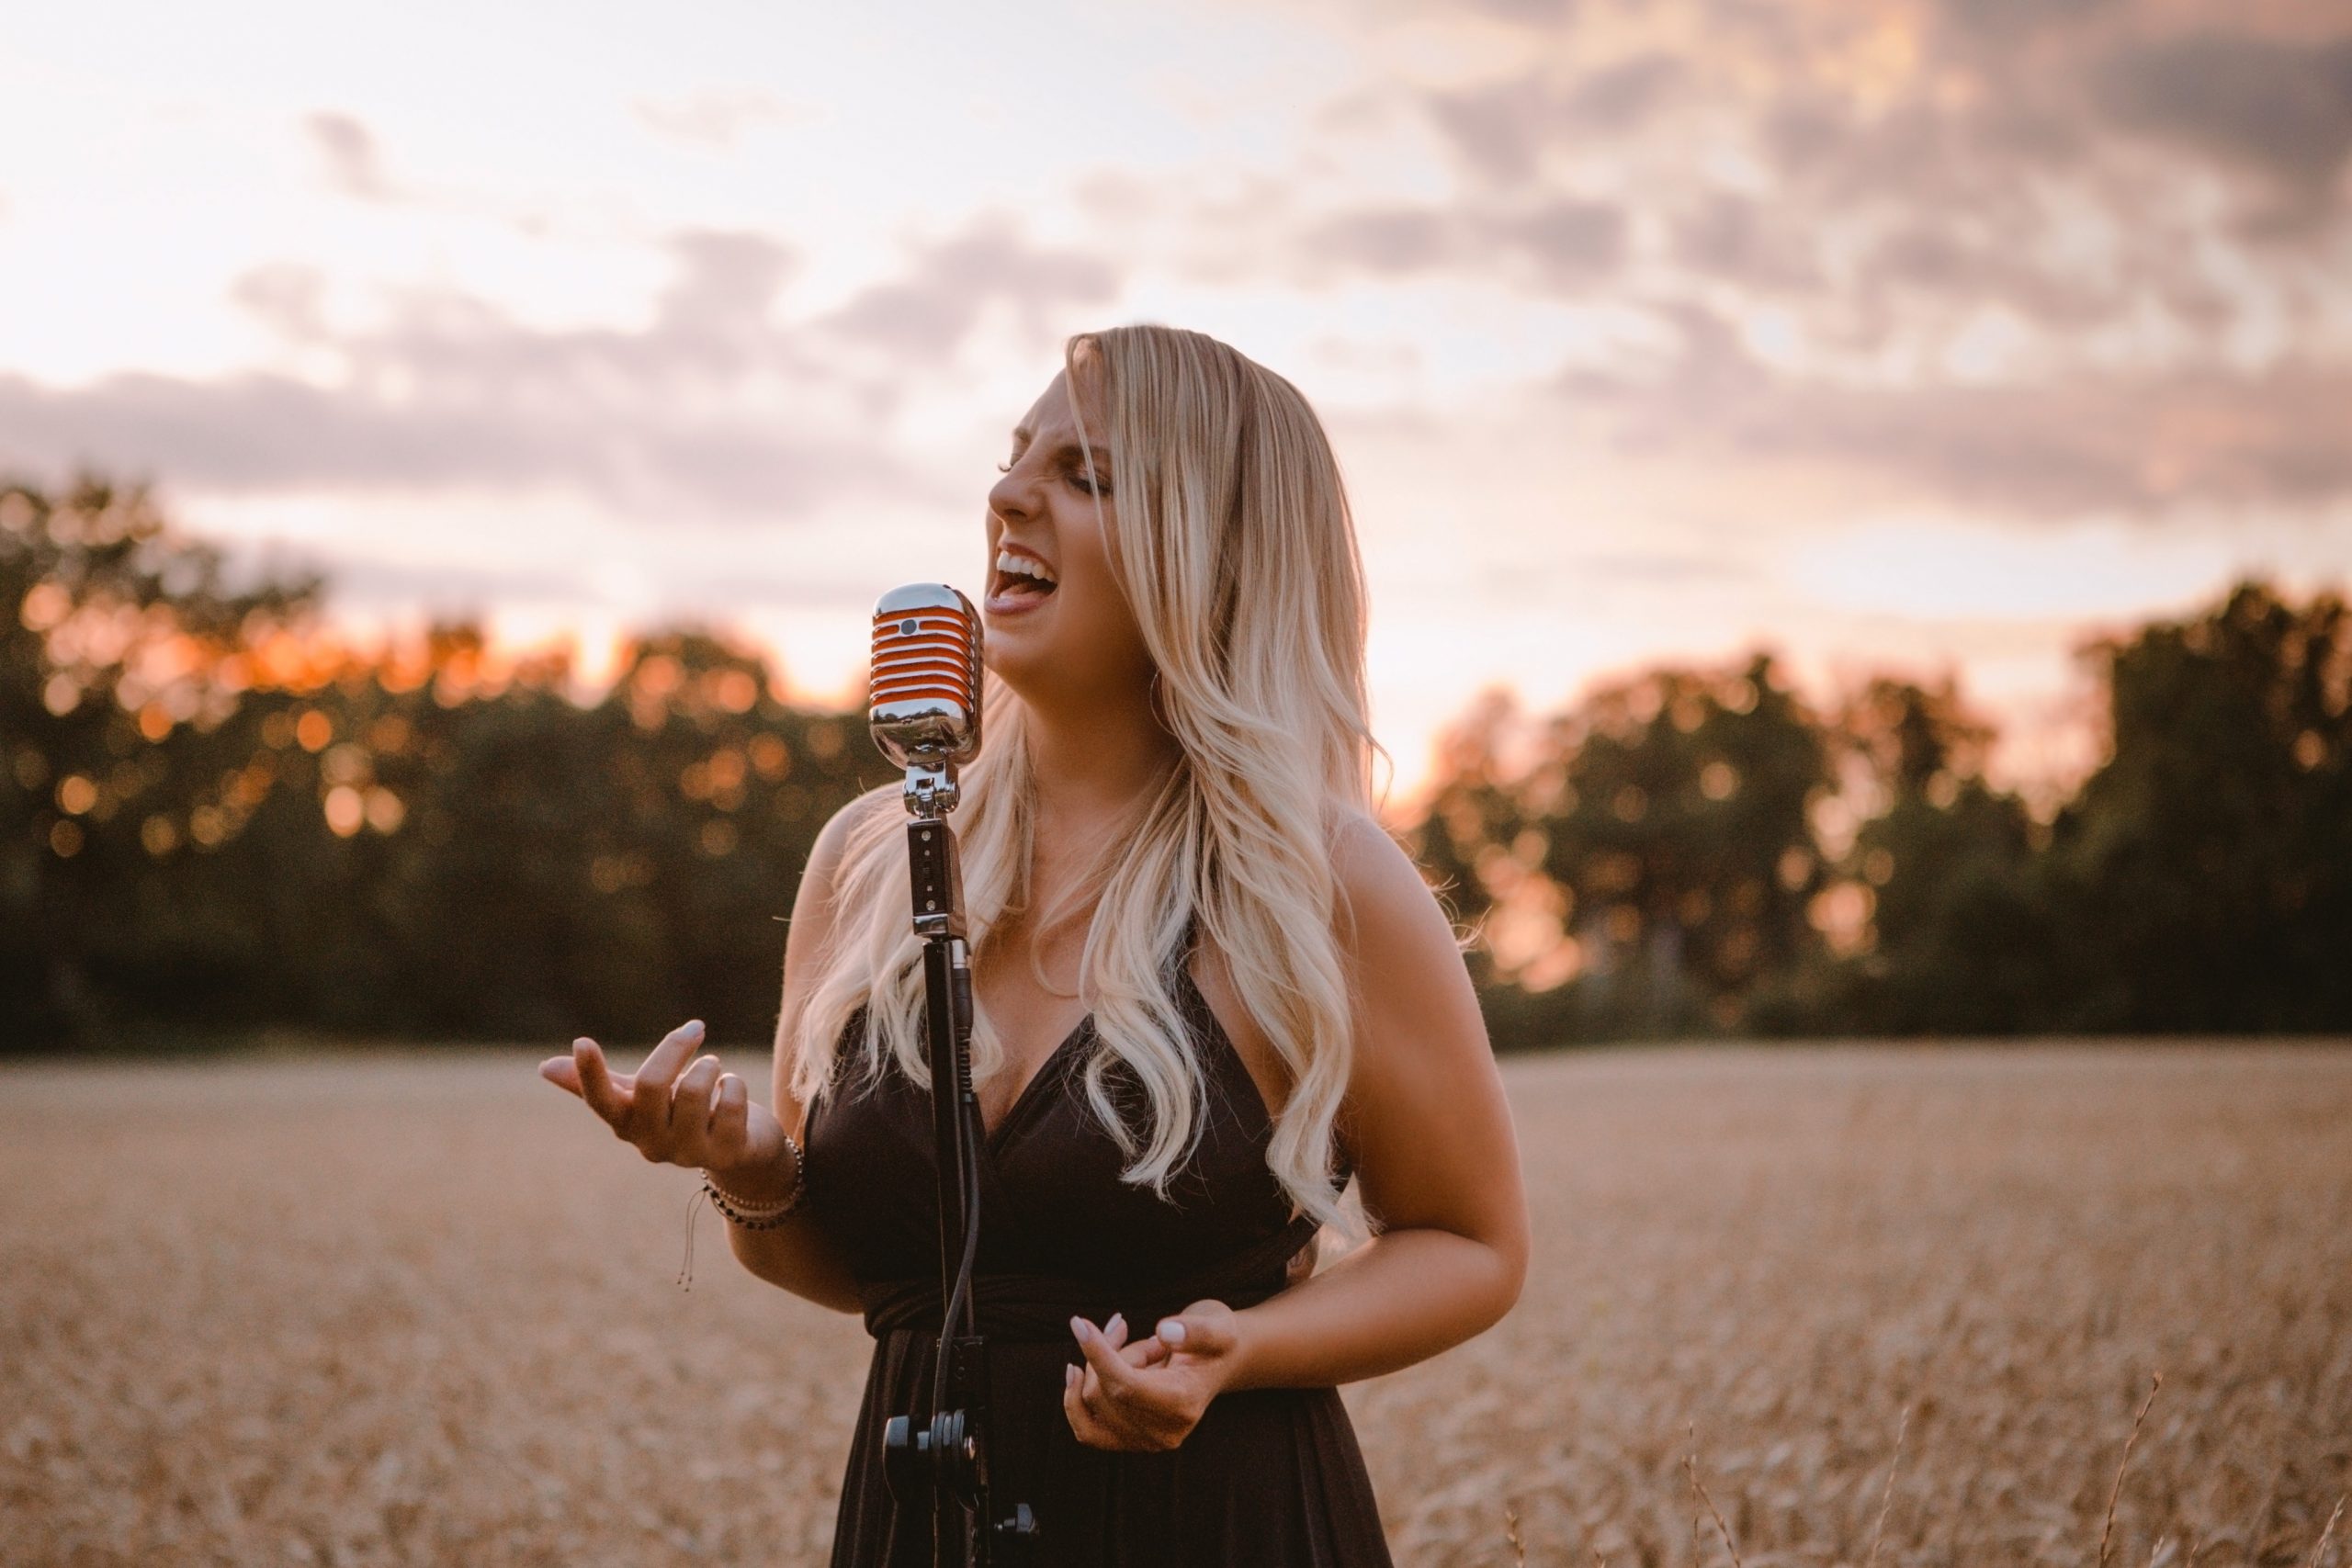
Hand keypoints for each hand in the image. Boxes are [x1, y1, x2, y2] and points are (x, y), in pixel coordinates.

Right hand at [537, 1020, 785, 1180]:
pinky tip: (733, 1095)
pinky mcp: (727, 1152)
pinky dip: (735, 1085)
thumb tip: (544, 1068)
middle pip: (651, 1084)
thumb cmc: (682, 1114)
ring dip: (710, 1066)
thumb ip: (602, 1082)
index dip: (589, 1074)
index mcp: (627, 1124)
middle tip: (695, 1030)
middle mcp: (652, 1143)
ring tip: (714, 1071)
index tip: (583, 1041)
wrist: (740, 1150)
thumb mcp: (641, 1097)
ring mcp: (689, 1152)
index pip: (600, 1102)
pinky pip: (731, 1100)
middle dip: (675, 1047)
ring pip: (694, 1088)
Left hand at [1063, 1301, 1242, 1451]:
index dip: (1099, 1354)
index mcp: (1183, 1405)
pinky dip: (1075, 1400)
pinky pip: (1086, 1430)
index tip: (1079, 1323)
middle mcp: (1163, 1433)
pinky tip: (1077, 1371)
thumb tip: (1164, 1332)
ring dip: (1097, 1366)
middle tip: (1123, 1325)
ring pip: (1091, 1403)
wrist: (1218, 1362)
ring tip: (1126, 1346)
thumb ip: (1195, 1331)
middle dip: (1105, 1351)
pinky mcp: (1129, 1442)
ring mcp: (1145, 1443)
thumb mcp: (1217, 1326)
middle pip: (1105, 1391)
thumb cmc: (1216, 1340)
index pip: (1125, 1386)